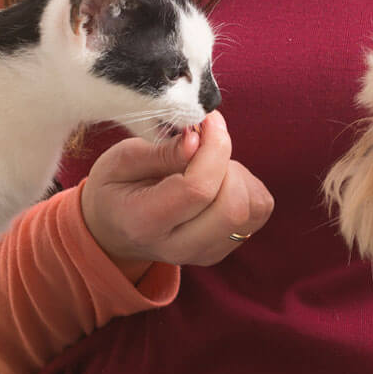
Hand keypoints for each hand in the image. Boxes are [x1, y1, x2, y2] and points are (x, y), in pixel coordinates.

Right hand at [79, 112, 274, 269]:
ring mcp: (206, 252)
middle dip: (227, 161)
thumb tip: (198, 139)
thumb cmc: (115, 189)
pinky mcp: (225, 247)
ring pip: (252, 207)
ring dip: (237, 174)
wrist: (113, 230)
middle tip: (205, 140)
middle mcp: (179, 247)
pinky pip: (259, 209)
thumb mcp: (119, 160)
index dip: (212, 148)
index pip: (198, 189)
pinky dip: (246, 185)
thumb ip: (159, 151)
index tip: (205, 121)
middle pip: (233, 206)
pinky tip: (217, 180)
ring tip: (205, 164)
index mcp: (144, 223)